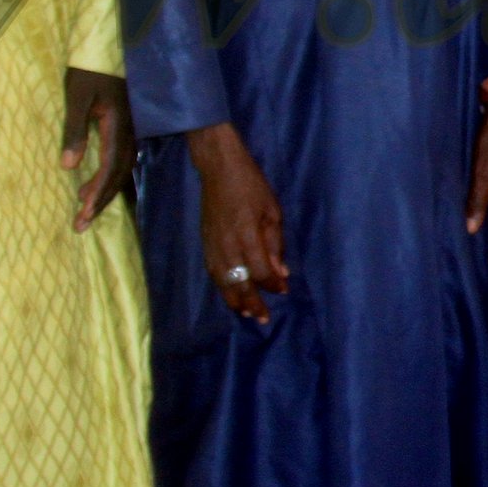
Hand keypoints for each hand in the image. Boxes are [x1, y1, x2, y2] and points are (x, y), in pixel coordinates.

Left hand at [61, 68, 135, 229]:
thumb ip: (75, 131)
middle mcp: (129, 133)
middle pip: (118, 175)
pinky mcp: (128, 128)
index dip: (97, 194)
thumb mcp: (76, 97)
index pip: (110, 169)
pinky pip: (122, 159)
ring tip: (84, 208)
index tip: (82, 215)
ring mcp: (131, 130)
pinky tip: (95, 181)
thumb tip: (69, 167)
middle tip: (80, 224)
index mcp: (118, 127)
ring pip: (122, 169)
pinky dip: (109, 176)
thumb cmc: (90, 69)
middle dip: (100, 201)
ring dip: (104, 191)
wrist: (108, 48)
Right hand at [187, 122, 286, 320]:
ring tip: (248, 313)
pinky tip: (231, 295)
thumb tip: (281, 272)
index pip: (260, 269)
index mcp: (247, 234)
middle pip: (239, 283)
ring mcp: (212, 245)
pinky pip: (213, 273)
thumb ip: (275, 243)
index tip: (283, 290)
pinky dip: (223, 287)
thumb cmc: (251, 185)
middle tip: (264, 318)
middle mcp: (227, 245)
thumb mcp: (272, 210)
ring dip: (236, 300)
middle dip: (253, 302)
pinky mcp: (204, 244)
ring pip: (223, 282)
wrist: (217, 169)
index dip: (272, 284)